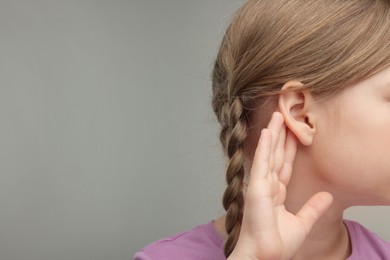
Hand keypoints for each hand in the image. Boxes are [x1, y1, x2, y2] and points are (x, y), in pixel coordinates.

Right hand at [228, 112, 332, 259]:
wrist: (267, 255)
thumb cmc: (278, 244)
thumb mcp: (302, 222)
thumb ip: (313, 207)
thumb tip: (327, 195)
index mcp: (276, 192)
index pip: (285, 164)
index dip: (290, 147)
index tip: (294, 131)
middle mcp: (268, 185)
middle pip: (277, 154)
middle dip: (281, 135)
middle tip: (284, 115)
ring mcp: (261, 184)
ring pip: (269, 153)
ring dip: (273, 134)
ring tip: (277, 115)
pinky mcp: (256, 187)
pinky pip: (262, 162)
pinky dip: (265, 147)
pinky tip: (268, 132)